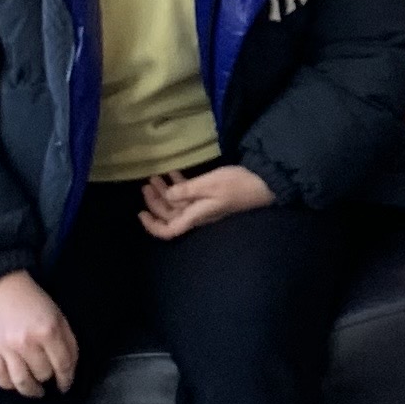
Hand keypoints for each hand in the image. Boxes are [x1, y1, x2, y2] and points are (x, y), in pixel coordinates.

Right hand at [0, 271, 77, 396]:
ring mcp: (7, 349)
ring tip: (36, 391)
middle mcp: (28, 343)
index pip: (62, 365)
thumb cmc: (35, 302)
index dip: (66, 380)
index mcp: (48, 332)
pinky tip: (15, 384)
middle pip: (43, 374)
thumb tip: (70, 368)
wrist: (3, 287)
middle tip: (48, 378)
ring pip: (22, 382)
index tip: (65, 386)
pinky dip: (8, 386)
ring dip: (31, 390)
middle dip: (48, 378)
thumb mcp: (59, 316)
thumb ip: (68, 341)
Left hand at [139, 164, 272, 238]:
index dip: (152, 226)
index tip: (140, 213)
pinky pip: (190, 195)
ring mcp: (205, 207)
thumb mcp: (209, 184)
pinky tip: (174, 173)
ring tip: (155, 177)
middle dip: (155, 202)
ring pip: (178, 205)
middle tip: (147, 184)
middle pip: (170, 215)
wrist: (264, 184)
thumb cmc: (237, 184)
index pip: (169, 230)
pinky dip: (180, 186)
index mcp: (195, 216)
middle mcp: (198, 215)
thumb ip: (186, 190)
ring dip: (165, 193)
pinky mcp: (212, 197)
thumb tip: (167, 196)